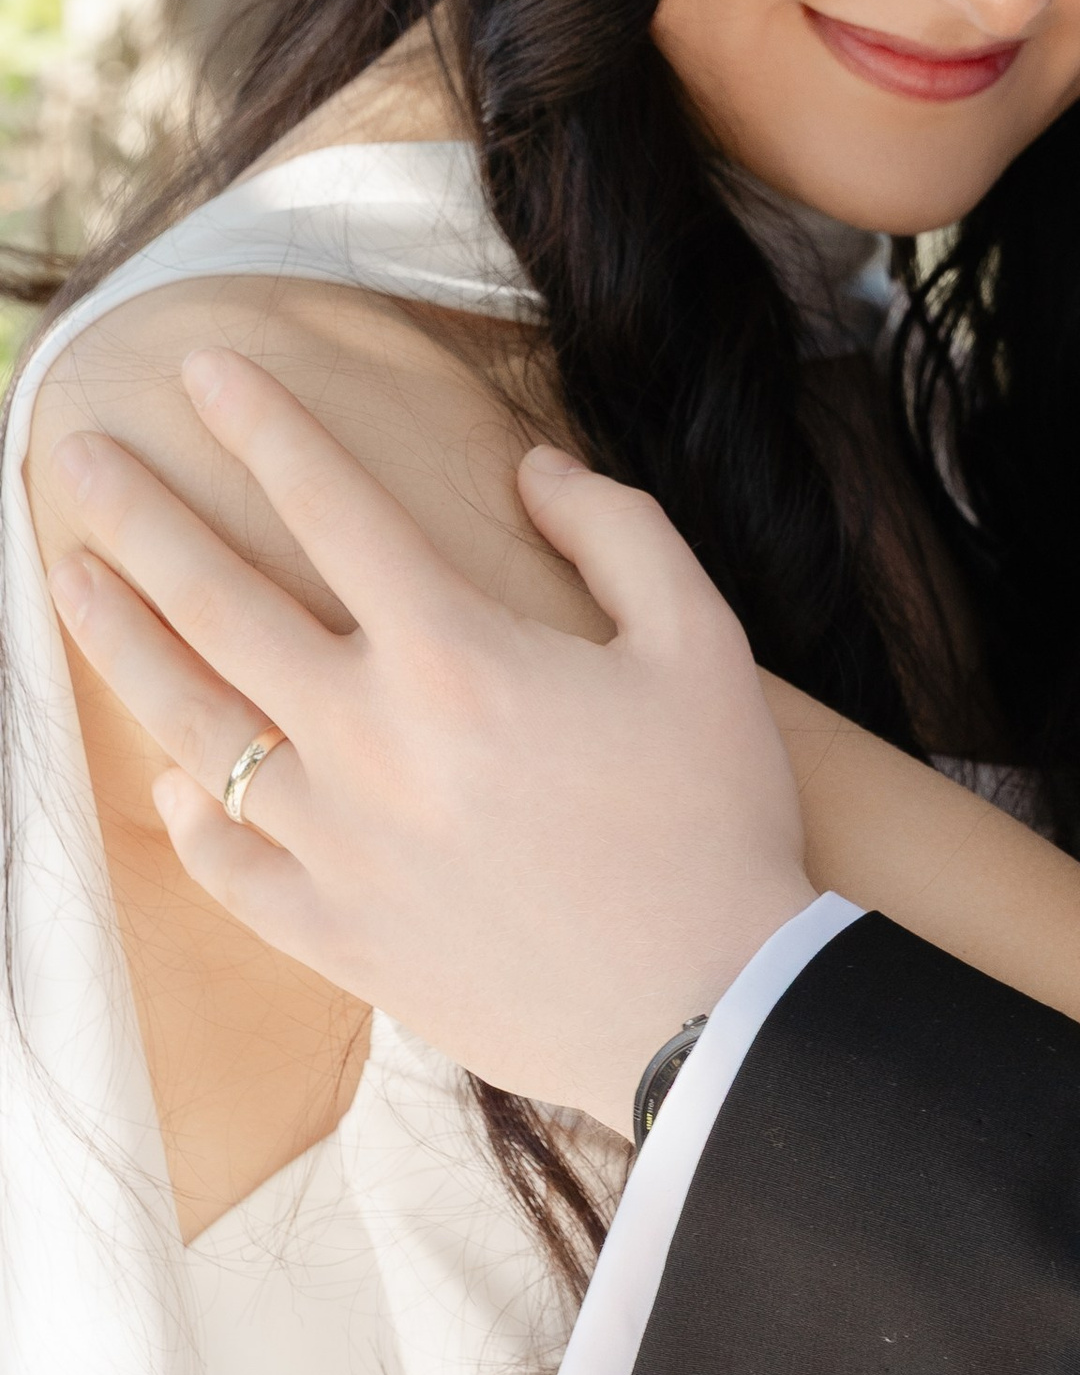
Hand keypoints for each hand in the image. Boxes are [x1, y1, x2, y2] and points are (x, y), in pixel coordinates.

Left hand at [47, 358, 817, 1128]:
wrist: (711, 1009)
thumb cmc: (715, 817)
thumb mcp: (703, 643)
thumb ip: (617, 532)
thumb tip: (530, 468)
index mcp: (456, 655)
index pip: (332, 505)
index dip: (266, 423)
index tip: (207, 365)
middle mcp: (369, 740)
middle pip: (219, 603)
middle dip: (140, 513)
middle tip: (78, 451)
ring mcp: (338, 845)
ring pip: (192, 726)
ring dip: (120, 640)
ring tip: (69, 577)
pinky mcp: (337, 936)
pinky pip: (228, 868)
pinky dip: (188, 817)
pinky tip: (166, 780)